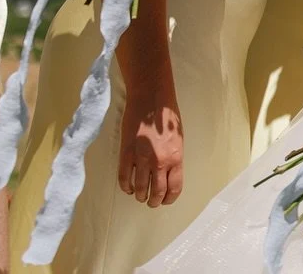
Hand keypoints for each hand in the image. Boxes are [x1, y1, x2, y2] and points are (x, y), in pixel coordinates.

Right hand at [117, 86, 183, 206]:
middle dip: (154, 201)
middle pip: (157, 192)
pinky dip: (126, 186)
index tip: (165, 201)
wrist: (151, 100)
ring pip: (140, 188)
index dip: (169, 199)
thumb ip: (174, 158)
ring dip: (140, 195)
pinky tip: (128, 187)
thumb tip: (168, 175)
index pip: (174, 188)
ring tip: (140, 195)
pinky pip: (124, 177)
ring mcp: (142, 158)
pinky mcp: (126, 153)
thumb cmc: (167, 117)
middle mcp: (160, 161)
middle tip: (151, 202)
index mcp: (176, 158)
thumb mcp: (178, 140)